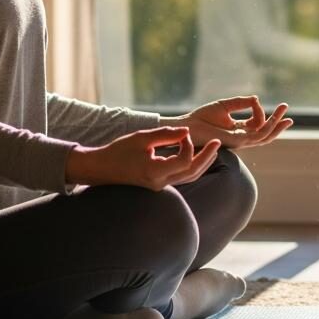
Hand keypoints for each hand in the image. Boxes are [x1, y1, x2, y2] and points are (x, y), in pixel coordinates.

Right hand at [66, 127, 220, 190]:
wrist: (100, 168)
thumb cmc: (119, 150)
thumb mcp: (142, 137)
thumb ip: (166, 134)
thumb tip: (187, 132)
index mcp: (155, 172)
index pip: (185, 161)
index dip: (189, 145)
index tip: (182, 135)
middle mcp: (159, 183)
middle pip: (192, 173)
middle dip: (207, 157)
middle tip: (218, 142)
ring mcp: (159, 186)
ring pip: (189, 178)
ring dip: (202, 163)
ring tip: (213, 149)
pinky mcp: (158, 184)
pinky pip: (181, 178)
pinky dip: (192, 167)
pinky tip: (198, 156)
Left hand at [167, 96, 293, 149]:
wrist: (187, 126)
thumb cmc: (201, 117)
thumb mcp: (225, 105)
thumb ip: (241, 103)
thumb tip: (257, 99)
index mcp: (238, 129)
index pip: (258, 124)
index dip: (262, 111)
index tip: (256, 100)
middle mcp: (241, 137)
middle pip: (265, 133)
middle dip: (278, 124)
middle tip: (288, 113)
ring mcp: (240, 141)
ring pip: (264, 136)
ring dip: (276, 126)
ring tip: (286, 115)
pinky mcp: (236, 141)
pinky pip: (256, 135)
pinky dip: (266, 126)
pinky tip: (271, 117)